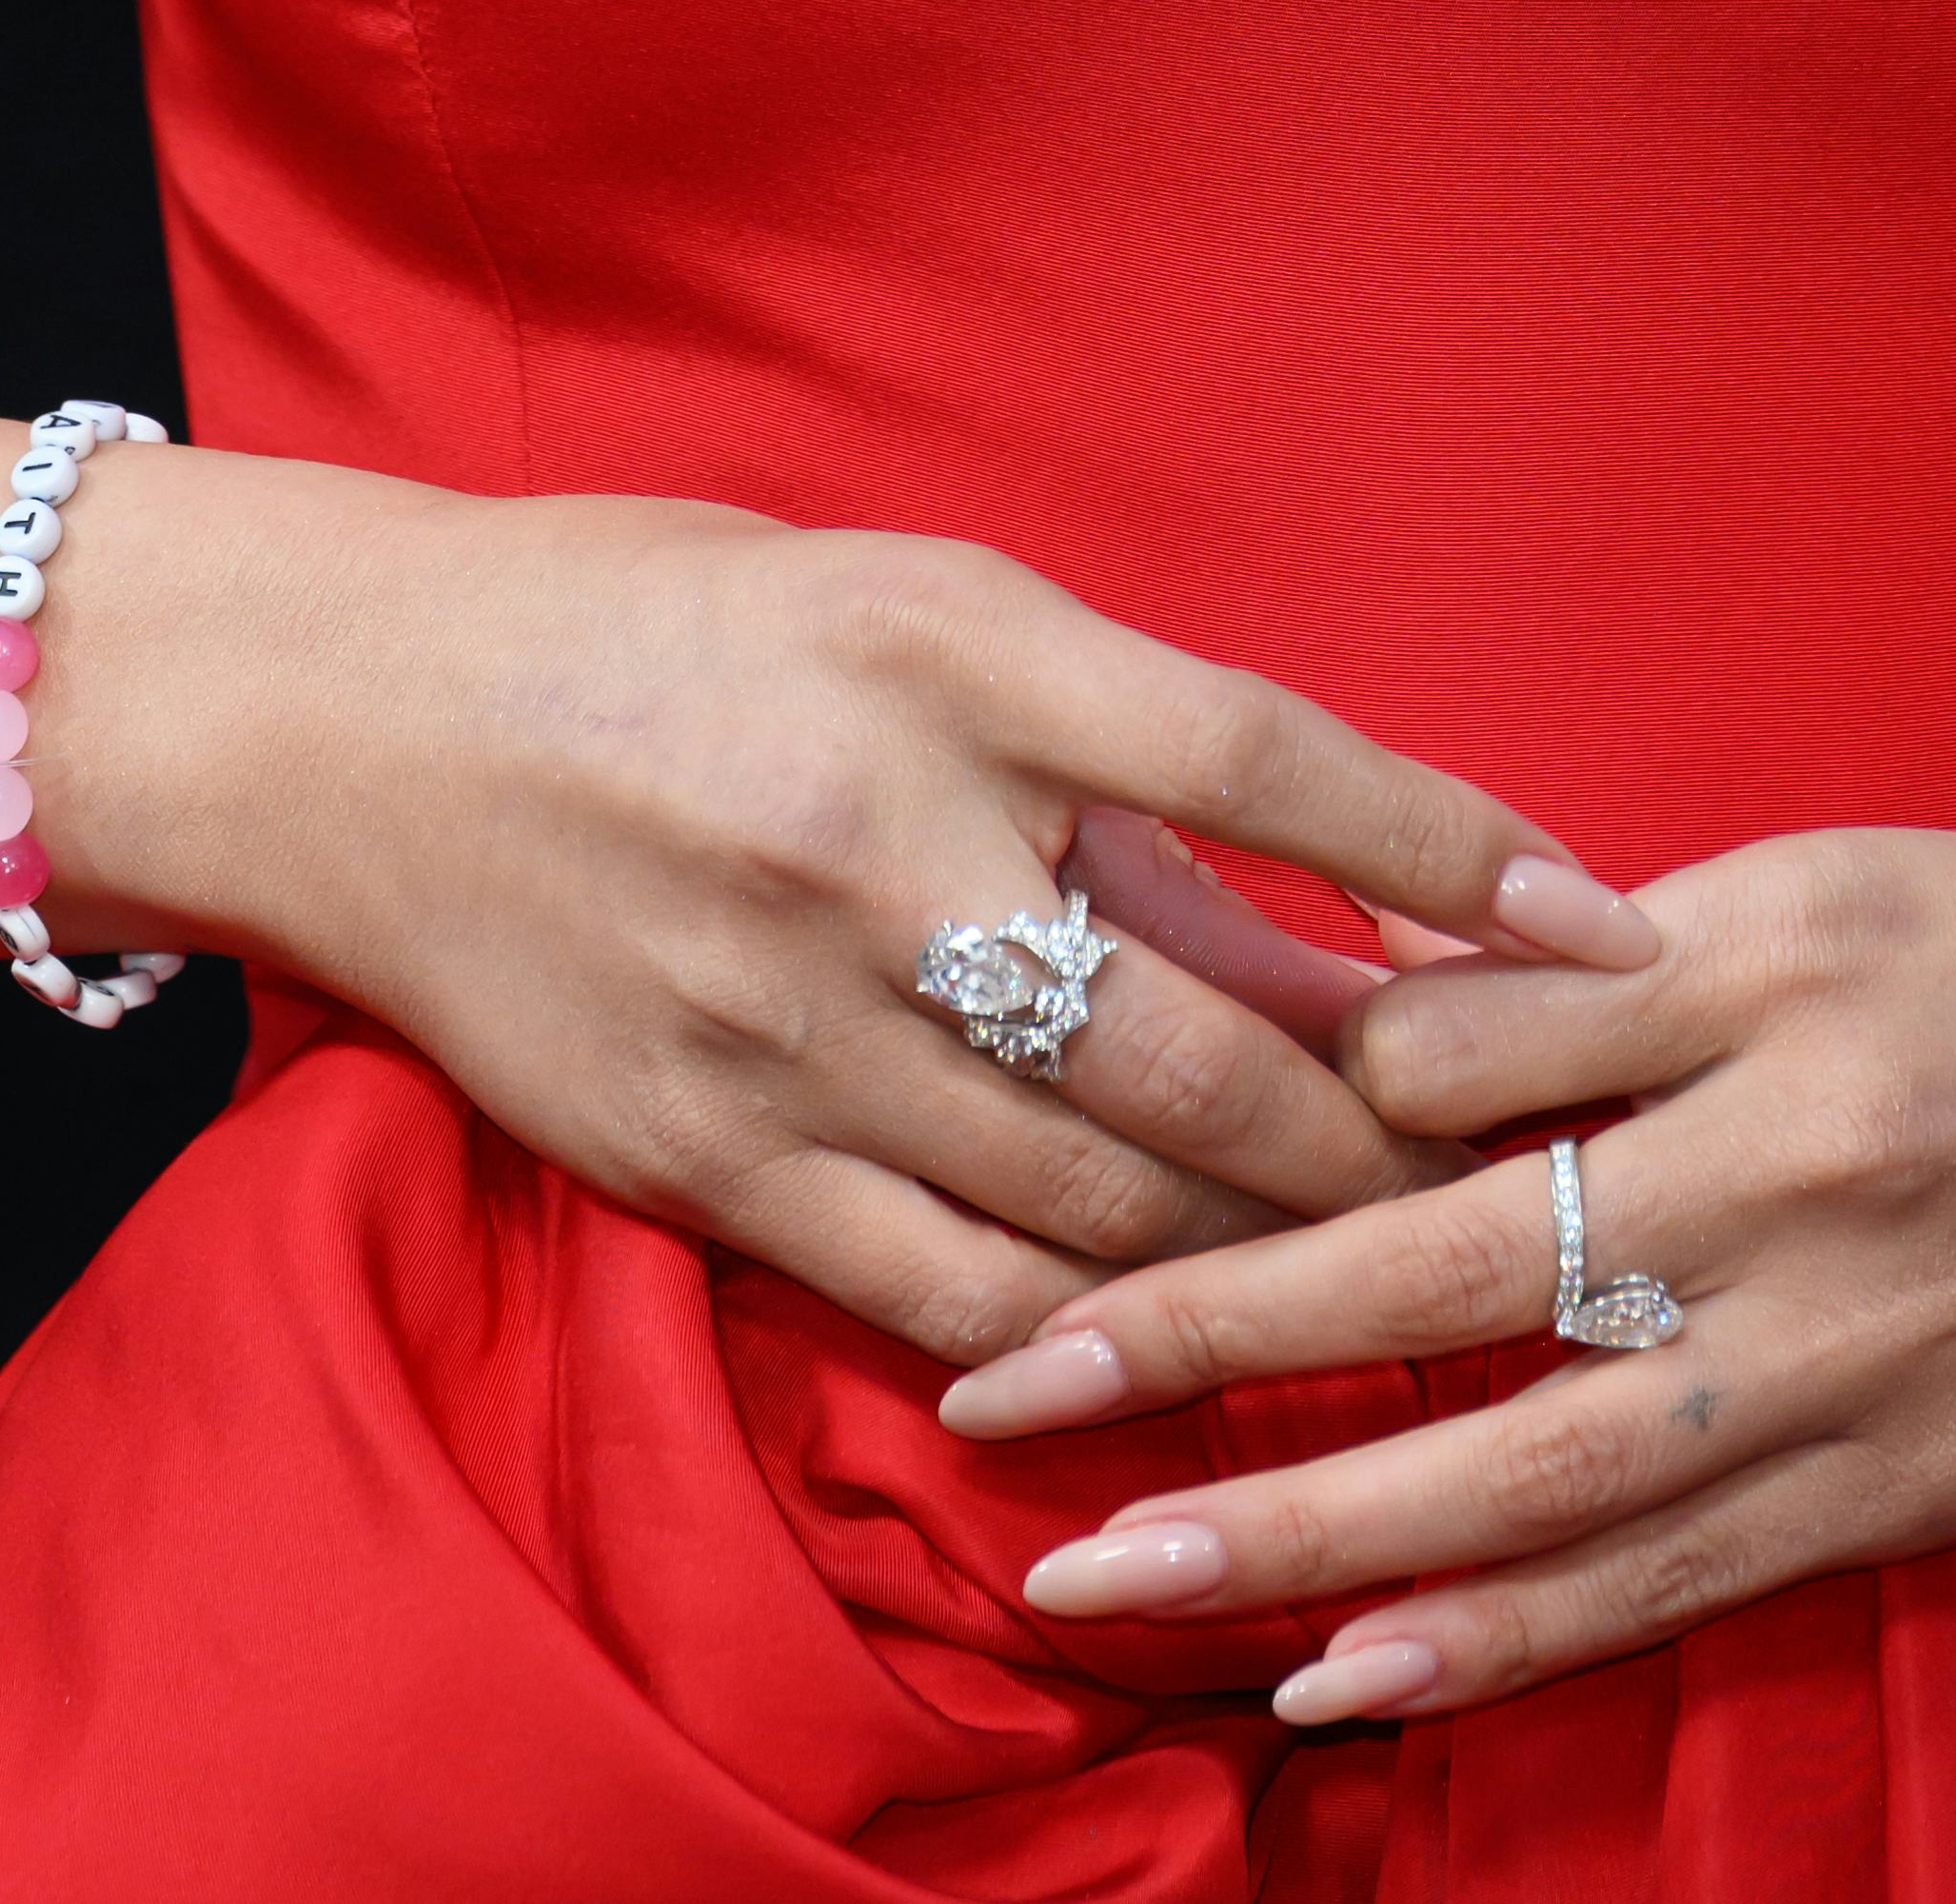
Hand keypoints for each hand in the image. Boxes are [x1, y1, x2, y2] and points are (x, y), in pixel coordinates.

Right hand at [172, 484, 1654, 1359]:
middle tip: (1520, 1178)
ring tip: (1394, 1280)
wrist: (350, 721)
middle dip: (1389, 1132)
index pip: (1261, 759)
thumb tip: (1345, 915)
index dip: (1453, 849)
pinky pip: (942, 1291)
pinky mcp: (698, 1156)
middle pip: (1205, 1043)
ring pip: (1097, 1192)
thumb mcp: (901, 610)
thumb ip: (1112, 755)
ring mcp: (780, 1021)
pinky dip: (1087, 1332)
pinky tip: (1178, 1345)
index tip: (1606, 932)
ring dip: (1269, 1251)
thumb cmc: (657, 627)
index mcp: (943, 656)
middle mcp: (874, 841)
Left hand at [936, 816, 1955, 1717]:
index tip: (1064, 1172)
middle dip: (1208, 1350)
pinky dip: (1506, 1640)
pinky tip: (1345, 1681)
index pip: (1449, 1070)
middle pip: (1450, 1284)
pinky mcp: (1911, 1487)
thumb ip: (1591, 968)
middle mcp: (1795, 1184)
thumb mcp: (1828, 888)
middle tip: (1002, 1410)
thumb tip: (1363, 1024)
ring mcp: (1855, 1360)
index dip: (1248, 1132)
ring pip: (1538, 1473)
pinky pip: (1680, 1581)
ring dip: (1307, 1535)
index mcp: (1761, 992)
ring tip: (1111, 1582)